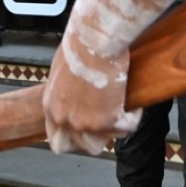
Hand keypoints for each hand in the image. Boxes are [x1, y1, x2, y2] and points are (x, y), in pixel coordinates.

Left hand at [42, 26, 137, 155]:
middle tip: (108, 124)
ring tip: (124, 110)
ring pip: (106, 141)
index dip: (73, 137)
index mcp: (50, 106)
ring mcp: (86, 123)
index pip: (57, 139)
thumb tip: (75, 93)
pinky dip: (133, 116)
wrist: (95, 40)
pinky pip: (127, 127)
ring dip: (116, 127)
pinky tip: (135, 105)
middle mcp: (66, 120)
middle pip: (82, 146)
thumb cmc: (78, 45)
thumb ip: (64, 89)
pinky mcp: (109, 120)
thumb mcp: (61, 69)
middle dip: (96, 138)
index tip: (86, 129)